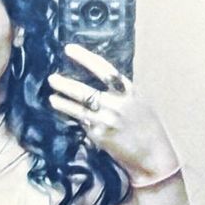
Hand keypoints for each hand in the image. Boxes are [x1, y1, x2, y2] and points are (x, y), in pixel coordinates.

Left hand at [48, 44, 178, 183]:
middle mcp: (117, 104)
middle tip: (51, 78)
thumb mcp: (138, 102)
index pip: (104, 69)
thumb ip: (120, 92)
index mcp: (129, 90)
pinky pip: (83, 123)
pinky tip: (63, 114)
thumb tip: (99, 80)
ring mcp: (108, 120)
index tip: (69, 49)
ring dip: (63, 102)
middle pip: (86, 91)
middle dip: (66, 84)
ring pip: (79, 109)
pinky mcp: (101, 136)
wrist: (153, 155)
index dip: (85, 58)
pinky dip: (73, 118)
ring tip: (52, 97)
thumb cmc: (146, 127)